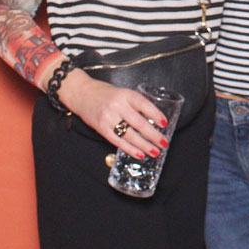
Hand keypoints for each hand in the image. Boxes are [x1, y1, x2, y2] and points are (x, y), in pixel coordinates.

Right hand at [55, 69, 169, 158]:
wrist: (83, 94)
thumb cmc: (107, 94)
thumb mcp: (123, 93)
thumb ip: (136, 104)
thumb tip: (154, 120)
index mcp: (126, 94)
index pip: (144, 105)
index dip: (156, 115)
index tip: (165, 124)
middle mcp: (118, 106)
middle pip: (139, 123)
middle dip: (153, 135)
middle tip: (164, 143)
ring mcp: (108, 118)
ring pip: (129, 135)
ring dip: (144, 145)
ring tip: (155, 152)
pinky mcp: (101, 128)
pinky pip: (117, 141)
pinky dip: (130, 149)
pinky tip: (139, 154)